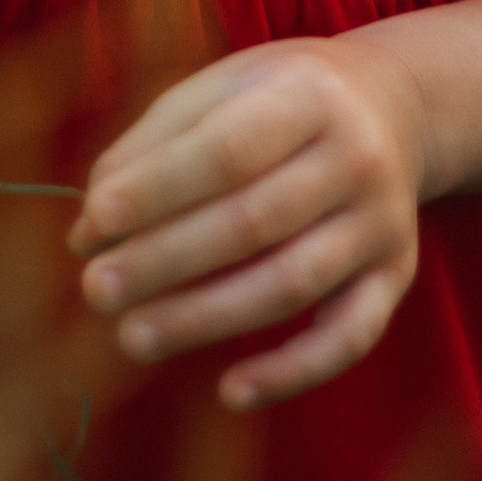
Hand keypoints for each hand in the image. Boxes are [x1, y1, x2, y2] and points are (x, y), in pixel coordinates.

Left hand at [69, 36, 423, 409]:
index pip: (227, 149)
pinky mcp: (394, 277)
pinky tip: (230, 391)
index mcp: (309, 94)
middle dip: (167, 260)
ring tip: (131, 336)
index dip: (159, 188)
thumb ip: (152, 147)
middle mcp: (355, 157)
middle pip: (255, 221)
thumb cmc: (280, 99)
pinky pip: (349, 338)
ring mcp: (380, 222)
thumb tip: (87, 230)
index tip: (95, 221)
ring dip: (206, 319)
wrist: (394, 106)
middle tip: (96, 289)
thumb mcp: (222, 89)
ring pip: (292, 284)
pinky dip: (292, 372)